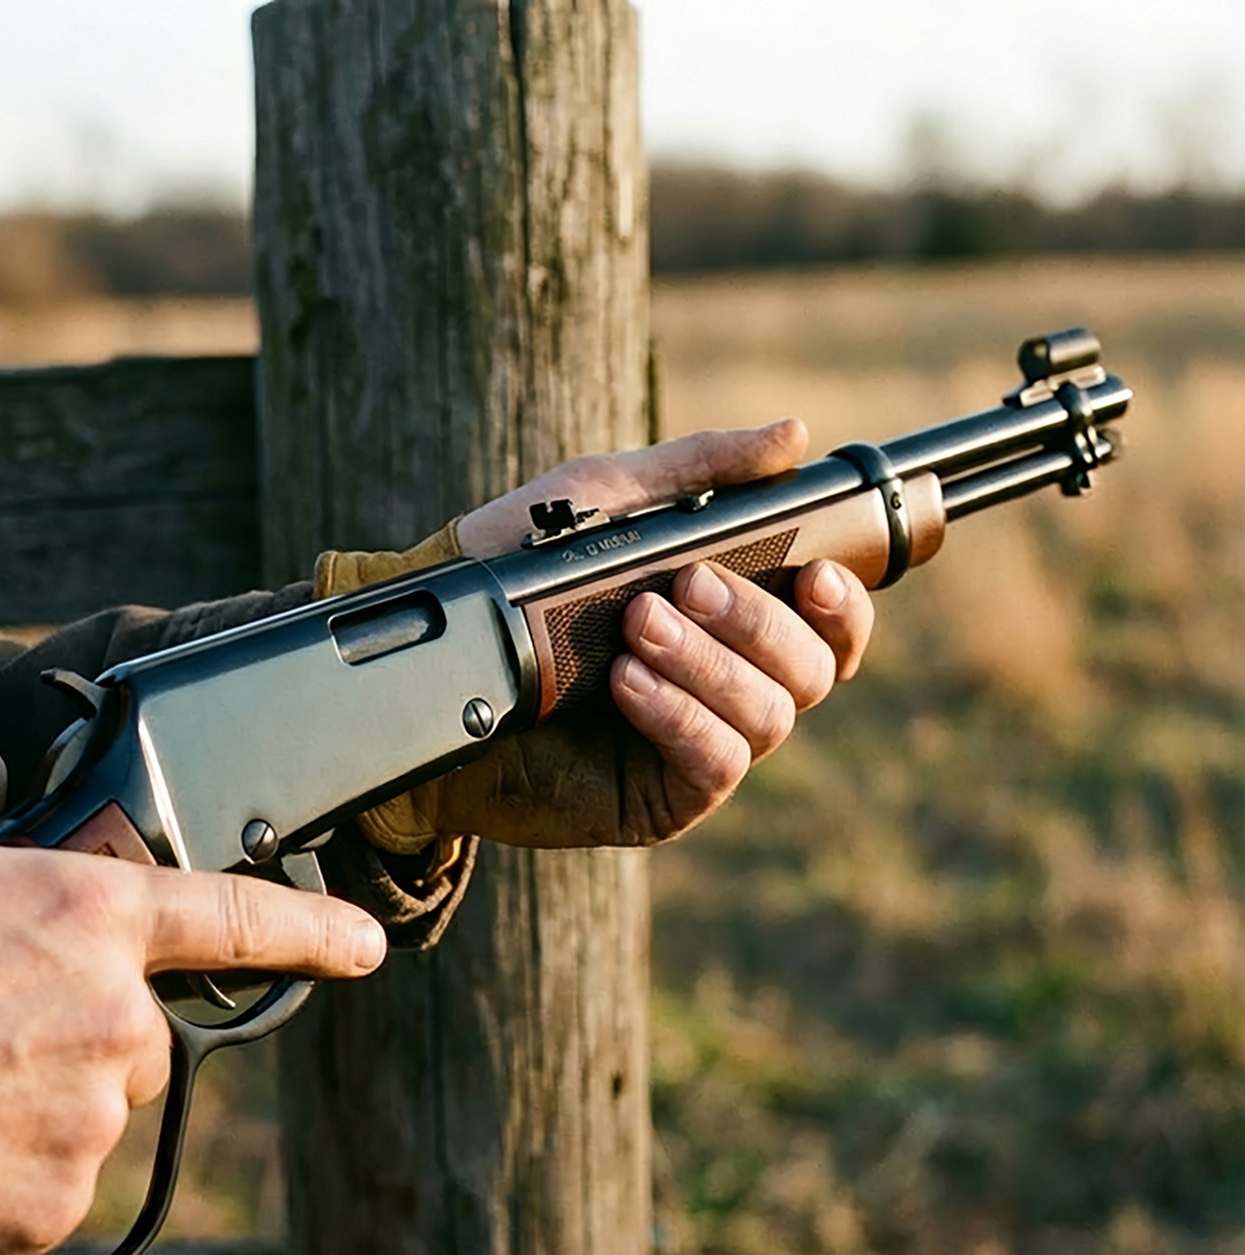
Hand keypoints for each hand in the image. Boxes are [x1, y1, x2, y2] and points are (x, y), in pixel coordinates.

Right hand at [0, 744, 384, 1254]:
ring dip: (36, 1098)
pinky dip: (2, 1169)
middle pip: (137, 1029)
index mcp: (85, 915)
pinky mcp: (48, 1206)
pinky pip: (48, 1183)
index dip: (313, 928)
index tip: (367, 945)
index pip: (233, 914)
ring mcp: (86, 1120)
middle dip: (82, 1025)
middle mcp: (109, 1017)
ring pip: (91, 1107)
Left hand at [363, 422, 875, 849]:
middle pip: (811, 671)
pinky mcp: (660, 798)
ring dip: (711, 665)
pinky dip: (679, 715)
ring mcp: (698, 743)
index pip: (827, 625)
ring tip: (637, 627)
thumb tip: (794, 436)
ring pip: (769, 717)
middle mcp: (728, 684)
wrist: (432, 656)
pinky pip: (715, 764)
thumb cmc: (513, 571)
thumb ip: (699, 469)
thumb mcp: (603, 501)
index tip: (814, 572)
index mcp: (731, 619)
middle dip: (757, 623)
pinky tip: (627, 682)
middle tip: (684, 585)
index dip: (842, 605)